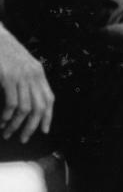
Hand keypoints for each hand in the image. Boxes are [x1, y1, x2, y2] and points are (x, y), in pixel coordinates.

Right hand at [0, 25, 53, 143]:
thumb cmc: (5, 53)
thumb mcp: (22, 65)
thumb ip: (28, 80)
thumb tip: (29, 102)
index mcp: (39, 73)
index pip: (49, 99)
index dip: (48, 116)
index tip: (44, 130)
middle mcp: (34, 75)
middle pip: (40, 107)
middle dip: (32, 126)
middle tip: (24, 138)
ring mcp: (22, 76)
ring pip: (25, 109)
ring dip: (17, 124)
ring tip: (8, 133)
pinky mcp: (9, 77)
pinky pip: (12, 103)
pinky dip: (8, 115)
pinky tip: (3, 121)